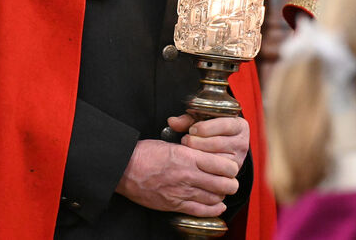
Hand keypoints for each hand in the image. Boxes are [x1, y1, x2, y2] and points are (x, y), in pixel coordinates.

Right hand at [115, 139, 239, 216]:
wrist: (124, 168)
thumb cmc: (144, 153)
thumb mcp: (170, 143)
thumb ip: (190, 151)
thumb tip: (205, 153)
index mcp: (188, 156)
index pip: (223, 165)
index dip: (231, 167)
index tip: (230, 166)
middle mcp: (188, 175)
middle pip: (224, 184)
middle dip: (231, 182)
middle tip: (230, 180)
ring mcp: (182, 192)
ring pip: (215, 198)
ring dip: (222, 195)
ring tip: (221, 191)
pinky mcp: (175, 205)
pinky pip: (201, 211)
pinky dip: (213, 209)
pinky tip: (217, 205)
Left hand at [168, 114, 248, 169]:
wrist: (218, 146)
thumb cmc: (209, 131)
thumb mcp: (201, 121)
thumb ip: (187, 120)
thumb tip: (172, 122)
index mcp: (239, 126)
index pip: (226, 125)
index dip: (207, 127)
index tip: (192, 129)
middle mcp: (241, 143)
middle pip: (219, 143)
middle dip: (199, 142)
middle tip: (186, 140)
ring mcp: (238, 160)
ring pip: (218, 160)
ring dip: (200, 155)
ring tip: (188, 150)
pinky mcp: (231, 173)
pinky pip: (217, 173)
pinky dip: (203, 167)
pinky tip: (193, 162)